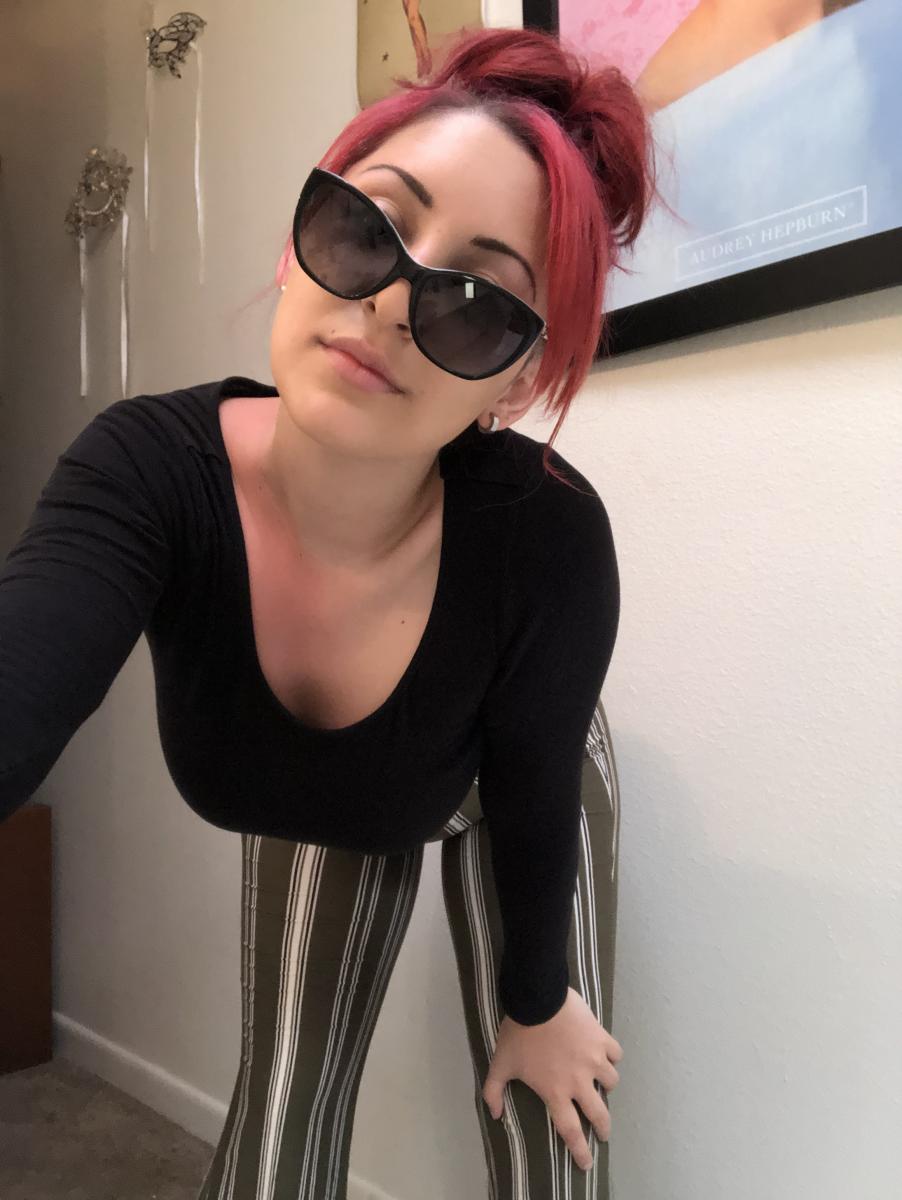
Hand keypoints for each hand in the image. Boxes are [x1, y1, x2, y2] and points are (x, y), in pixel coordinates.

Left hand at [481, 987, 622, 1171]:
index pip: (570, 1131)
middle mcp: (579, 1081)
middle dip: (604, 1128)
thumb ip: (493, 1091)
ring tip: (602, 1082)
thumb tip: (496, 1115)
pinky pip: (615, 1054)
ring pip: (611, 1082)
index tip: (586, 1163)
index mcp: (555, 1091)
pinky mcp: (601, 1039)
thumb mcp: (500, 1064)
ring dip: (607, 1085)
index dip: (580, 1151)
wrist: (537, 998)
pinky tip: (605, 1054)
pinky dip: (611, 1056)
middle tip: (604, 1133)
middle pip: (599, 1114)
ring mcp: (593, 1060)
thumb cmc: (518, 1032)